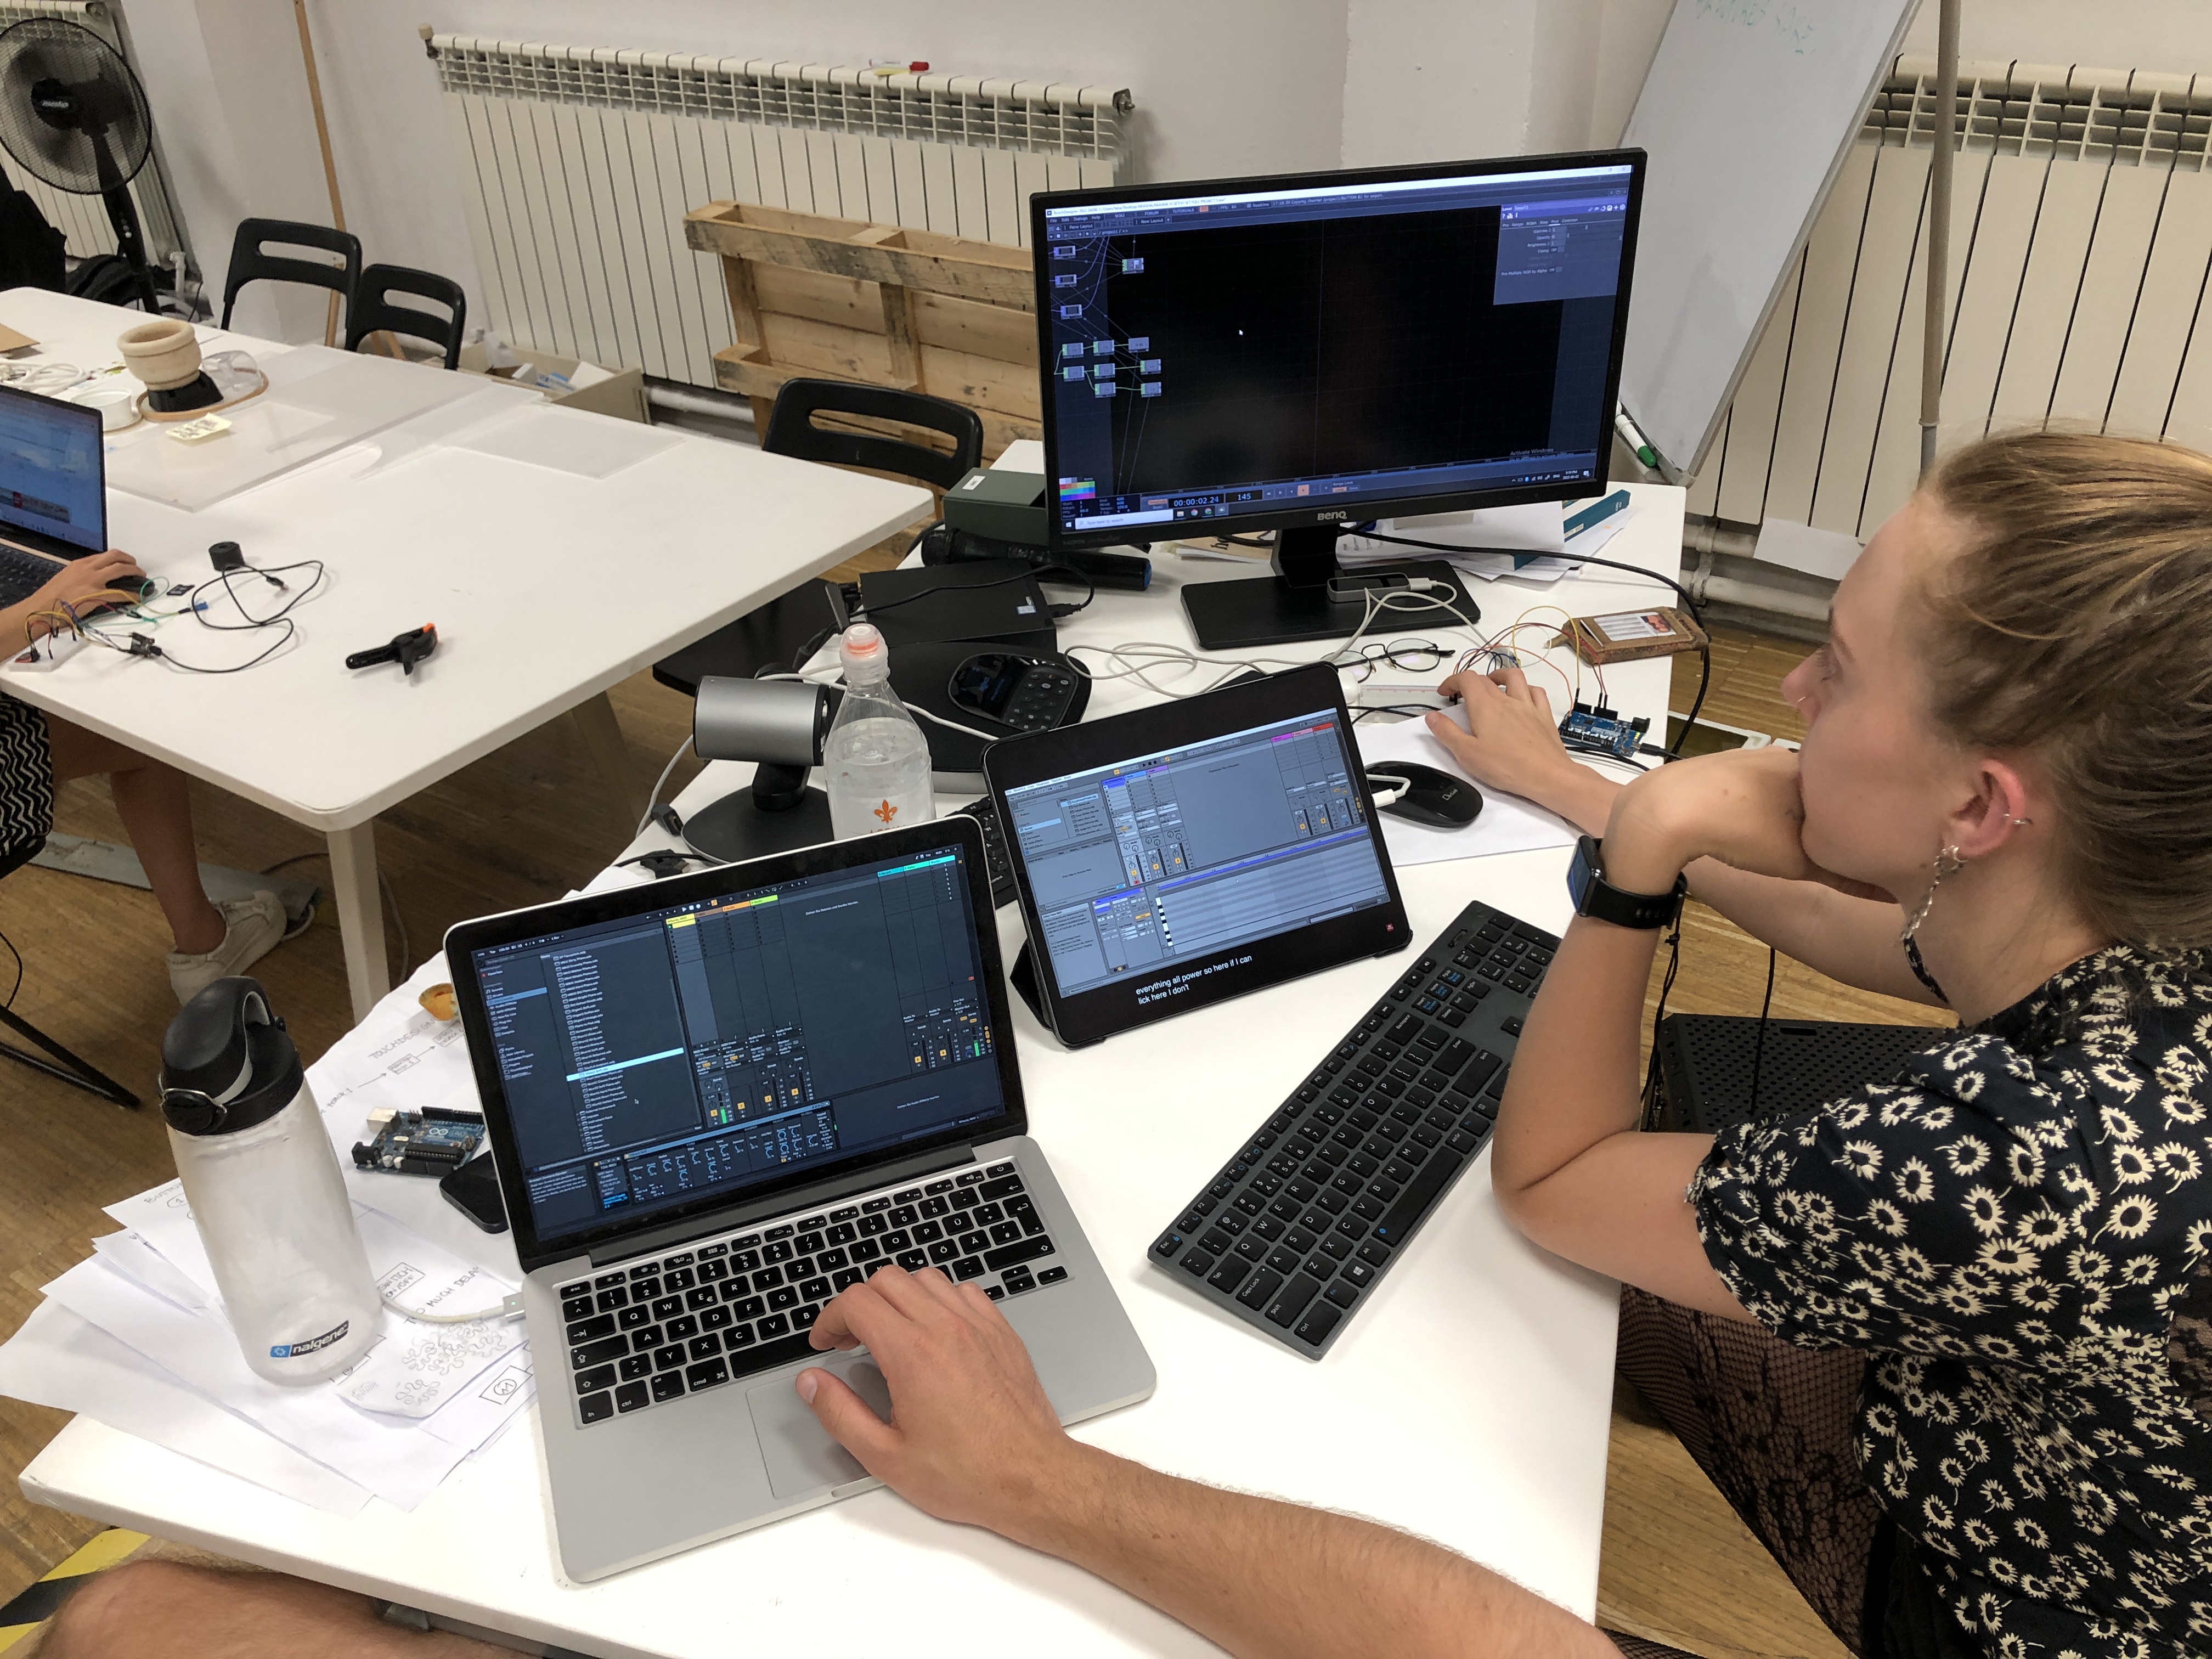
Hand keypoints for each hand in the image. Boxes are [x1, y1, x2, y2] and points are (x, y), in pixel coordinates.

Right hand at [24, 548, 147, 623]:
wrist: (41, 608)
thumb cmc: (51, 598)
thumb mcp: (66, 579)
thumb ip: (80, 576)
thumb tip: (92, 581)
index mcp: (79, 564)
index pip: (104, 556)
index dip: (118, 558)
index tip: (125, 563)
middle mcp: (87, 569)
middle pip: (115, 557)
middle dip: (129, 560)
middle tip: (136, 568)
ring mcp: (93, 581)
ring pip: (120, 569)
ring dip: (135, 572)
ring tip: (141, 578)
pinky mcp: (97, 595)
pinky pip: (121, 593)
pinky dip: (133, 594)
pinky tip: (139, 597)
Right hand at [797, 1265, 1080, 1534]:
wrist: (1030, 1477)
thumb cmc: (966, 1473)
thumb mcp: (885, 1457)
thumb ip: (840, 1413)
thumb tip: (812, 1383)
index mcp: (912, 1354)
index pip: (857, 1302)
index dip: (829, 1318)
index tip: (824, 1342)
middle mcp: (945, 1328)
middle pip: (887, 1279)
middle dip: (859, 1304)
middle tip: (850, 1339)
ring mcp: (978, 1326)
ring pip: (926, 1279)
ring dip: (898, 1297)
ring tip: (889, 1333)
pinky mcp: (1001, 1332)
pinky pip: (964, 1292)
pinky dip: (939, 1300)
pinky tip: (934, 1331)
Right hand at [1425, 666, 1581, 807]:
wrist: (1546, 775)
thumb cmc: (1507, 767)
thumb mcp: (1466, 753)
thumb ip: (1446, 732)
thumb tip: (1432, 717)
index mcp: (1485, 707)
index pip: (1465, 679)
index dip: (1452, 681)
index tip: (1445, 692)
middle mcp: (1506, 700)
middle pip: (1485, 679)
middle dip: (1469, 683)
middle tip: (1462, 696)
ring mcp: (1527, 706)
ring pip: (1513, 677)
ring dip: (1499, 676)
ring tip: (1491, 684)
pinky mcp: (1543, 716)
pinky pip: (1536, 692)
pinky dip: (1526, 688)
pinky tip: (1522, 696)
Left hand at [1603, 746, 1845, 893]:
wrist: (1665, 812)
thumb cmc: (1741, 831)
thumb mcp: (1801, 861)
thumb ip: (1846, 876)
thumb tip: (1887, 893)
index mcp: (1809, 767)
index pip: (1845, 792)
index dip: (1849, 822)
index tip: (1850, 847)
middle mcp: (1780, 754)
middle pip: (1812, 790)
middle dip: (1815, 819)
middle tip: (1811, 849)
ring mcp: (1745, 757)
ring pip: (1777, 789)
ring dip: (1780, 814)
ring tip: (1773, 841)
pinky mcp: (1713, 767)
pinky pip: (1745, 789)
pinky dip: (1749, 808)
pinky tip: (1740, 827)